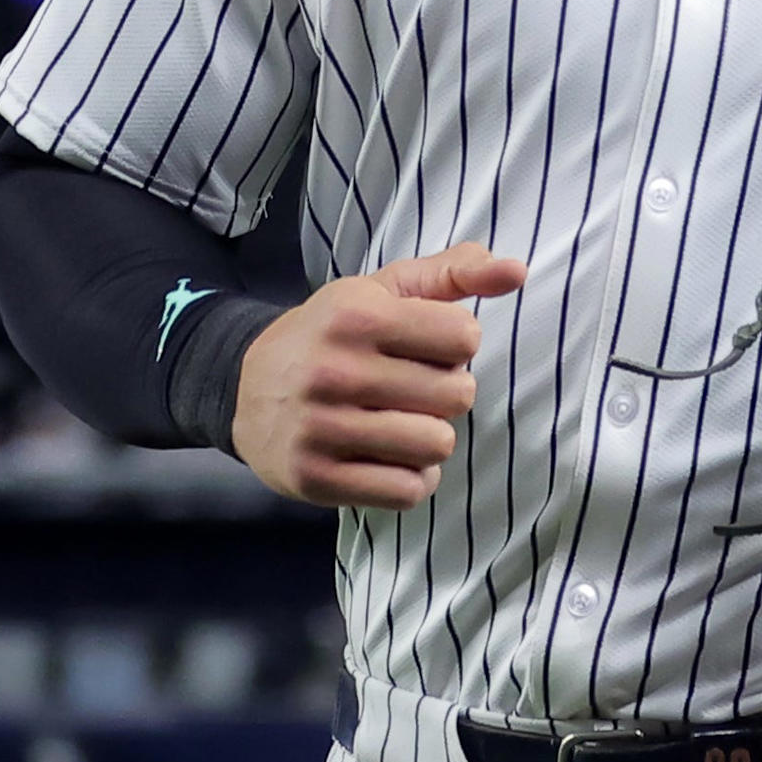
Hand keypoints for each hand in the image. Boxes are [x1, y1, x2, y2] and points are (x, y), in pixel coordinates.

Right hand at [231, 241, 526, 509]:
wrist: (244, 386)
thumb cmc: (332, 334)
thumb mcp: (382, 291)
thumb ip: (453, 273)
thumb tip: (516, 270)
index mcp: (356, 316)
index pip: (464, 336)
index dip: (456, 343)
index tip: (426, 346)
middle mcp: (336, 371)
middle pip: (457, 395)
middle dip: (446, 392)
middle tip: (411, 388)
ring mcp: (322, 429)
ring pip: (436, 446)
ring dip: (431, 438)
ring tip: (401, 422)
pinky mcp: (316, 478)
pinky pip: (407, 491)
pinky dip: (412, 479)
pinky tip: (390, 458)